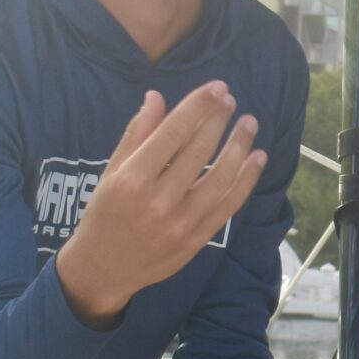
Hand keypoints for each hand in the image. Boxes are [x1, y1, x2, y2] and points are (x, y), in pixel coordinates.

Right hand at [58, 83, 265, 324]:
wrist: (103, 269)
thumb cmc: (105, 213)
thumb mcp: (112, 171)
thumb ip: (137, 134)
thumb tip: (156, 96)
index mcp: (132, 180)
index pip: (173, 133)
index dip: (198, 107)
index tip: (217, 89)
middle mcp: (158, 201)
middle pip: (199, 151)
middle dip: (219, 120)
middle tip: (231, 100)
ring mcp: (181, 223)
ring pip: (220, 177)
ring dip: (240, 146)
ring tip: (249, 124)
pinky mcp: (197, 239)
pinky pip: (229, 205)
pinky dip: (246, 180)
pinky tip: (256, 158)